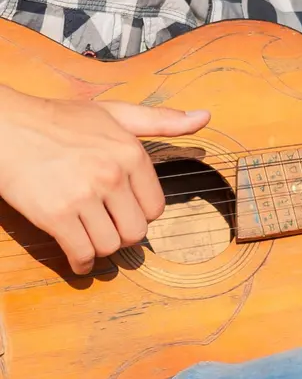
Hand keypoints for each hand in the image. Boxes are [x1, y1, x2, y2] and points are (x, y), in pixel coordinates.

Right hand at [0, 85, 209, 274]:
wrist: (9, 127)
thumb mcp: (115, 113)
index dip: (140, 211)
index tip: (125, 208)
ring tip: (90, 236)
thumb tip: (205, 117)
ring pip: (109, 246)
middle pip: (136, 231)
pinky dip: (80, 265)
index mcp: (131, 152)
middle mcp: (112, 174)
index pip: (155, 207)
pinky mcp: (56, 215)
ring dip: (100, 248)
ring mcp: (84, 196)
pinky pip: (80, 255)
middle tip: (107, 225)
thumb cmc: (61, 120)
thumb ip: (161, 120)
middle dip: (122, 232)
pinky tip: (76, 259)